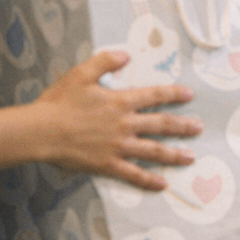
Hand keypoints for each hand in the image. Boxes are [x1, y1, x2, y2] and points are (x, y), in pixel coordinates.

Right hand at [34, 50, 200, 190]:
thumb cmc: (59, 102)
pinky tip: (162, 184)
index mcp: (120, 101)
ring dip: (174, 154)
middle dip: (183, 126)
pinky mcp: (108, 164)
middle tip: (198, 128)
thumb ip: (105, 62)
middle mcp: (125, 124)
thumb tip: (126, 55)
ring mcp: (118, 146)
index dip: (173, 94)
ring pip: (154, 150)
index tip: (189, 95)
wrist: (41, 131)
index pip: (154, 96)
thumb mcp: (81, 73)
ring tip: (190, 157)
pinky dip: (148, 180)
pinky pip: (133, 174)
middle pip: (161, 125)